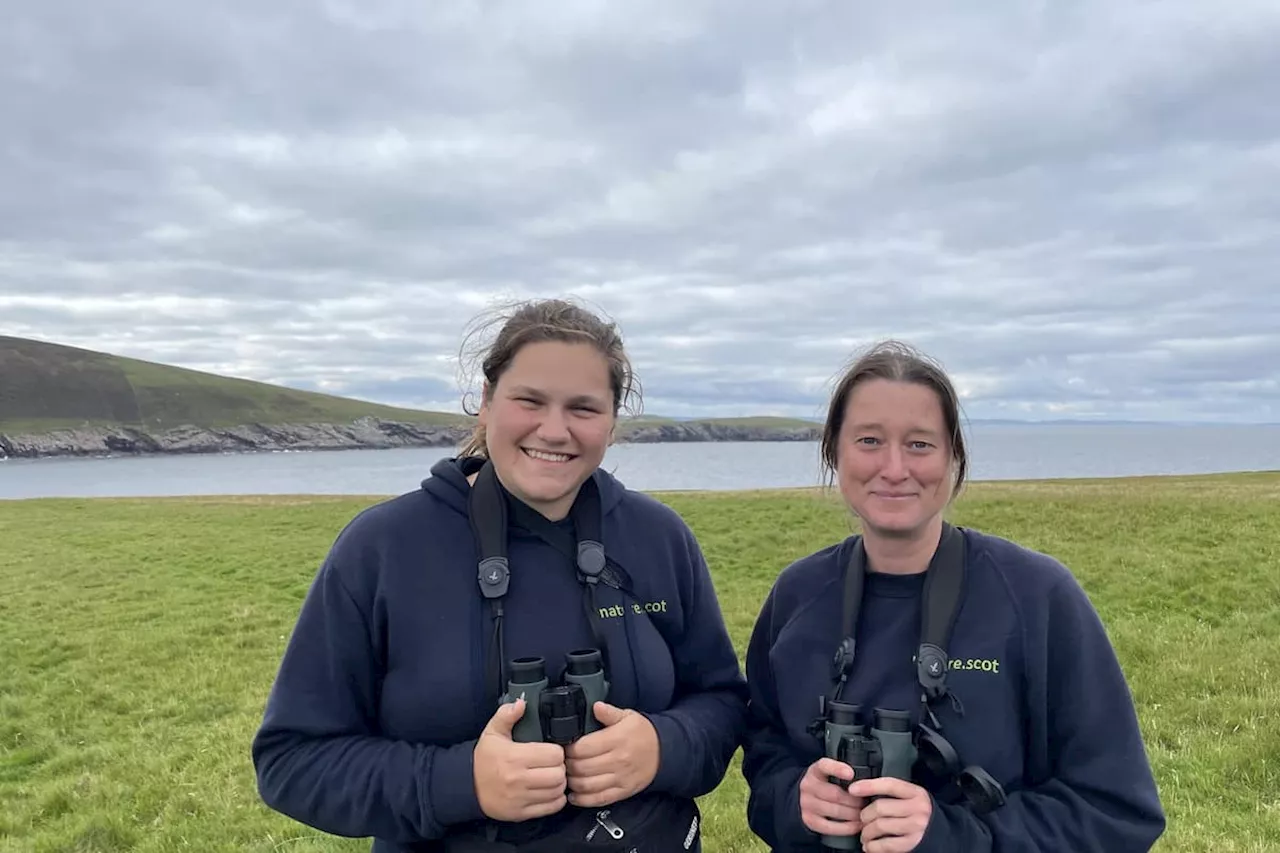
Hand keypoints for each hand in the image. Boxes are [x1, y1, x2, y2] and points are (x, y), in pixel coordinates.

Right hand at [473, 698, 567, 821]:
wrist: (467, 787)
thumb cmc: (484, 759)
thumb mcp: (492, 733)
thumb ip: (506, 715)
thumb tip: (521, 703)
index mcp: (515, 757)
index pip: (554, 754)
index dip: (557, 751)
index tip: (552, 750)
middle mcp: (518, 779)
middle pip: (558, 774)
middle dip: (561, 767)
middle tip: (555, 764)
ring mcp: (520, 798)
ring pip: (557, 791)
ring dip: (560, 783)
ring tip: (553, 776)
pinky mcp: (521, 813)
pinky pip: (550, 808)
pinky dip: (556, 799)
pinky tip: (551, 791)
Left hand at [564, 702, 659, 806]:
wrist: (663, 752)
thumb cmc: (642, 733)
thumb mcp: (628, 716)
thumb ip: (610, 713)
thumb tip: (596, 706)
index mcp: (616, 739)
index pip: (583, 748)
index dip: (568, 749)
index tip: (564, 747)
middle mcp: (618, 760)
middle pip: (582, 767)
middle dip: (567, 765)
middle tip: (562, 762)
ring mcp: (620, 778)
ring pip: (587, 785)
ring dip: (572, 782)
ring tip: (567, 776)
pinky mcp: (622, 791)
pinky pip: (599, 799)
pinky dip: (583, 800)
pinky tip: (574, 795)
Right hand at [798, 757, 864, 836]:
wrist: (807, 798)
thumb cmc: (826, 784)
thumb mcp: (830, 773)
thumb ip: (843, 773)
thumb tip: (864, 781)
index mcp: (815, 770)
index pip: (824, 766)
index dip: (837, 769)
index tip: (851, 774)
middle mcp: (808, 785)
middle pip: (835, 794)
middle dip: (854, 800)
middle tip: (867, 803)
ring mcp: (806, 804)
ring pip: (834, 811)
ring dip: (853, 814)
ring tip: (864, 814)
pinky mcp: (809, 820)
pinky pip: (830, 827)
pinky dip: (846, 828)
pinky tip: (856, 825)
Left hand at [849, 777, 932, 852]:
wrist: (941, 833)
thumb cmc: (919, 812)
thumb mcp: (911, 796)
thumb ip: (892, 793)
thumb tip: (862, 790)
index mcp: (916, 793)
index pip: (889, 785)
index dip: (868, 786)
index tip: (852, 789)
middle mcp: (917, 809)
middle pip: (880, 807)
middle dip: (864, 815)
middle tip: (861, 819)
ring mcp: (916, 827)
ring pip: (880, 826)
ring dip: (866, 832)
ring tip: (865, 834)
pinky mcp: (912, 844)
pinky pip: (886, 845)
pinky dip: (873, 846)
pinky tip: (870, 845)